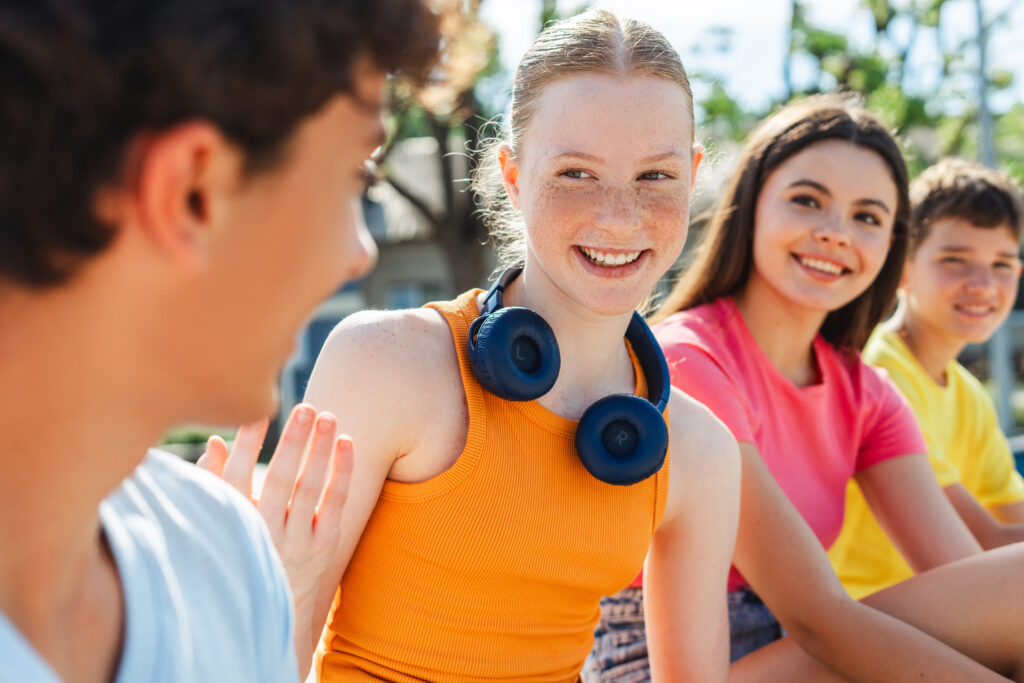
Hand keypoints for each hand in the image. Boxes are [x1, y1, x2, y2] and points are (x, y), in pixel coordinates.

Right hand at [197, 403, 352, 601]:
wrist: (275, 599)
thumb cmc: (245, 541)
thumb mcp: (224, 516)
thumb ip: (215, 479)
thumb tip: (217, 440)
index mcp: (233, 523)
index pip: (236, 480)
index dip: (247, 447)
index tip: (258, 414)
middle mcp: (264, 534)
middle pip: (279, 482)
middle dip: (292, 443)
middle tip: (305, 408)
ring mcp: (296, 543)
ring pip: (310, 490)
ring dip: (320, 451)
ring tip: (327, 417)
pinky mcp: (323, 547)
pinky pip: (335, 505)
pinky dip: (342, 473)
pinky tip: (346, 443)